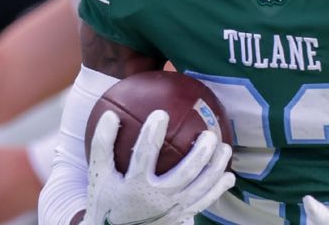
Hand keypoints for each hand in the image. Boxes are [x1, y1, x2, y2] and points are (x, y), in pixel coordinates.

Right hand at [82, 110, 233, 224]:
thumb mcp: (99, 175)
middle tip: (210, 134)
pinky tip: (229, 176)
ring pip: (201, 187)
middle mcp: (156, 199)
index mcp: (134, 186)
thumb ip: (103, 145)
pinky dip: (218, 190)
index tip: (161, 113)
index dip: (153, 134)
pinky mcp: (181, 217)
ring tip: (225, 147)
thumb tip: (111, 114)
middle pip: (185, 173)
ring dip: (216, 167)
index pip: (144, 156)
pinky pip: (204, 203)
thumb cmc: (107, 201)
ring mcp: (172, 210)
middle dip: (201, 153)